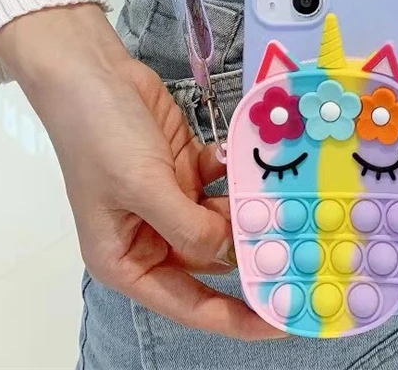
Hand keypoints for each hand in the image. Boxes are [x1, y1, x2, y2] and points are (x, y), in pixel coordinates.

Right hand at [0, 4, 284, 340]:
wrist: (94, 75)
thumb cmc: (101, 136)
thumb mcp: (142, 186)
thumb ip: (188, 226)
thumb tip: (228, 253)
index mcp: (127, 259)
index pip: (188, 302)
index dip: (234, 317)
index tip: (279, 321)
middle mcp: (150, 236)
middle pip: (212, 260)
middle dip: (252, 255)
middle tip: (303, 255)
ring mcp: (171, 200)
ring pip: (223, 219)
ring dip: (251, 210)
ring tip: (293, 207)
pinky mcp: (185, 168)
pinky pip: (222, 182)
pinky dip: (238, 175)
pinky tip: (255, 162)